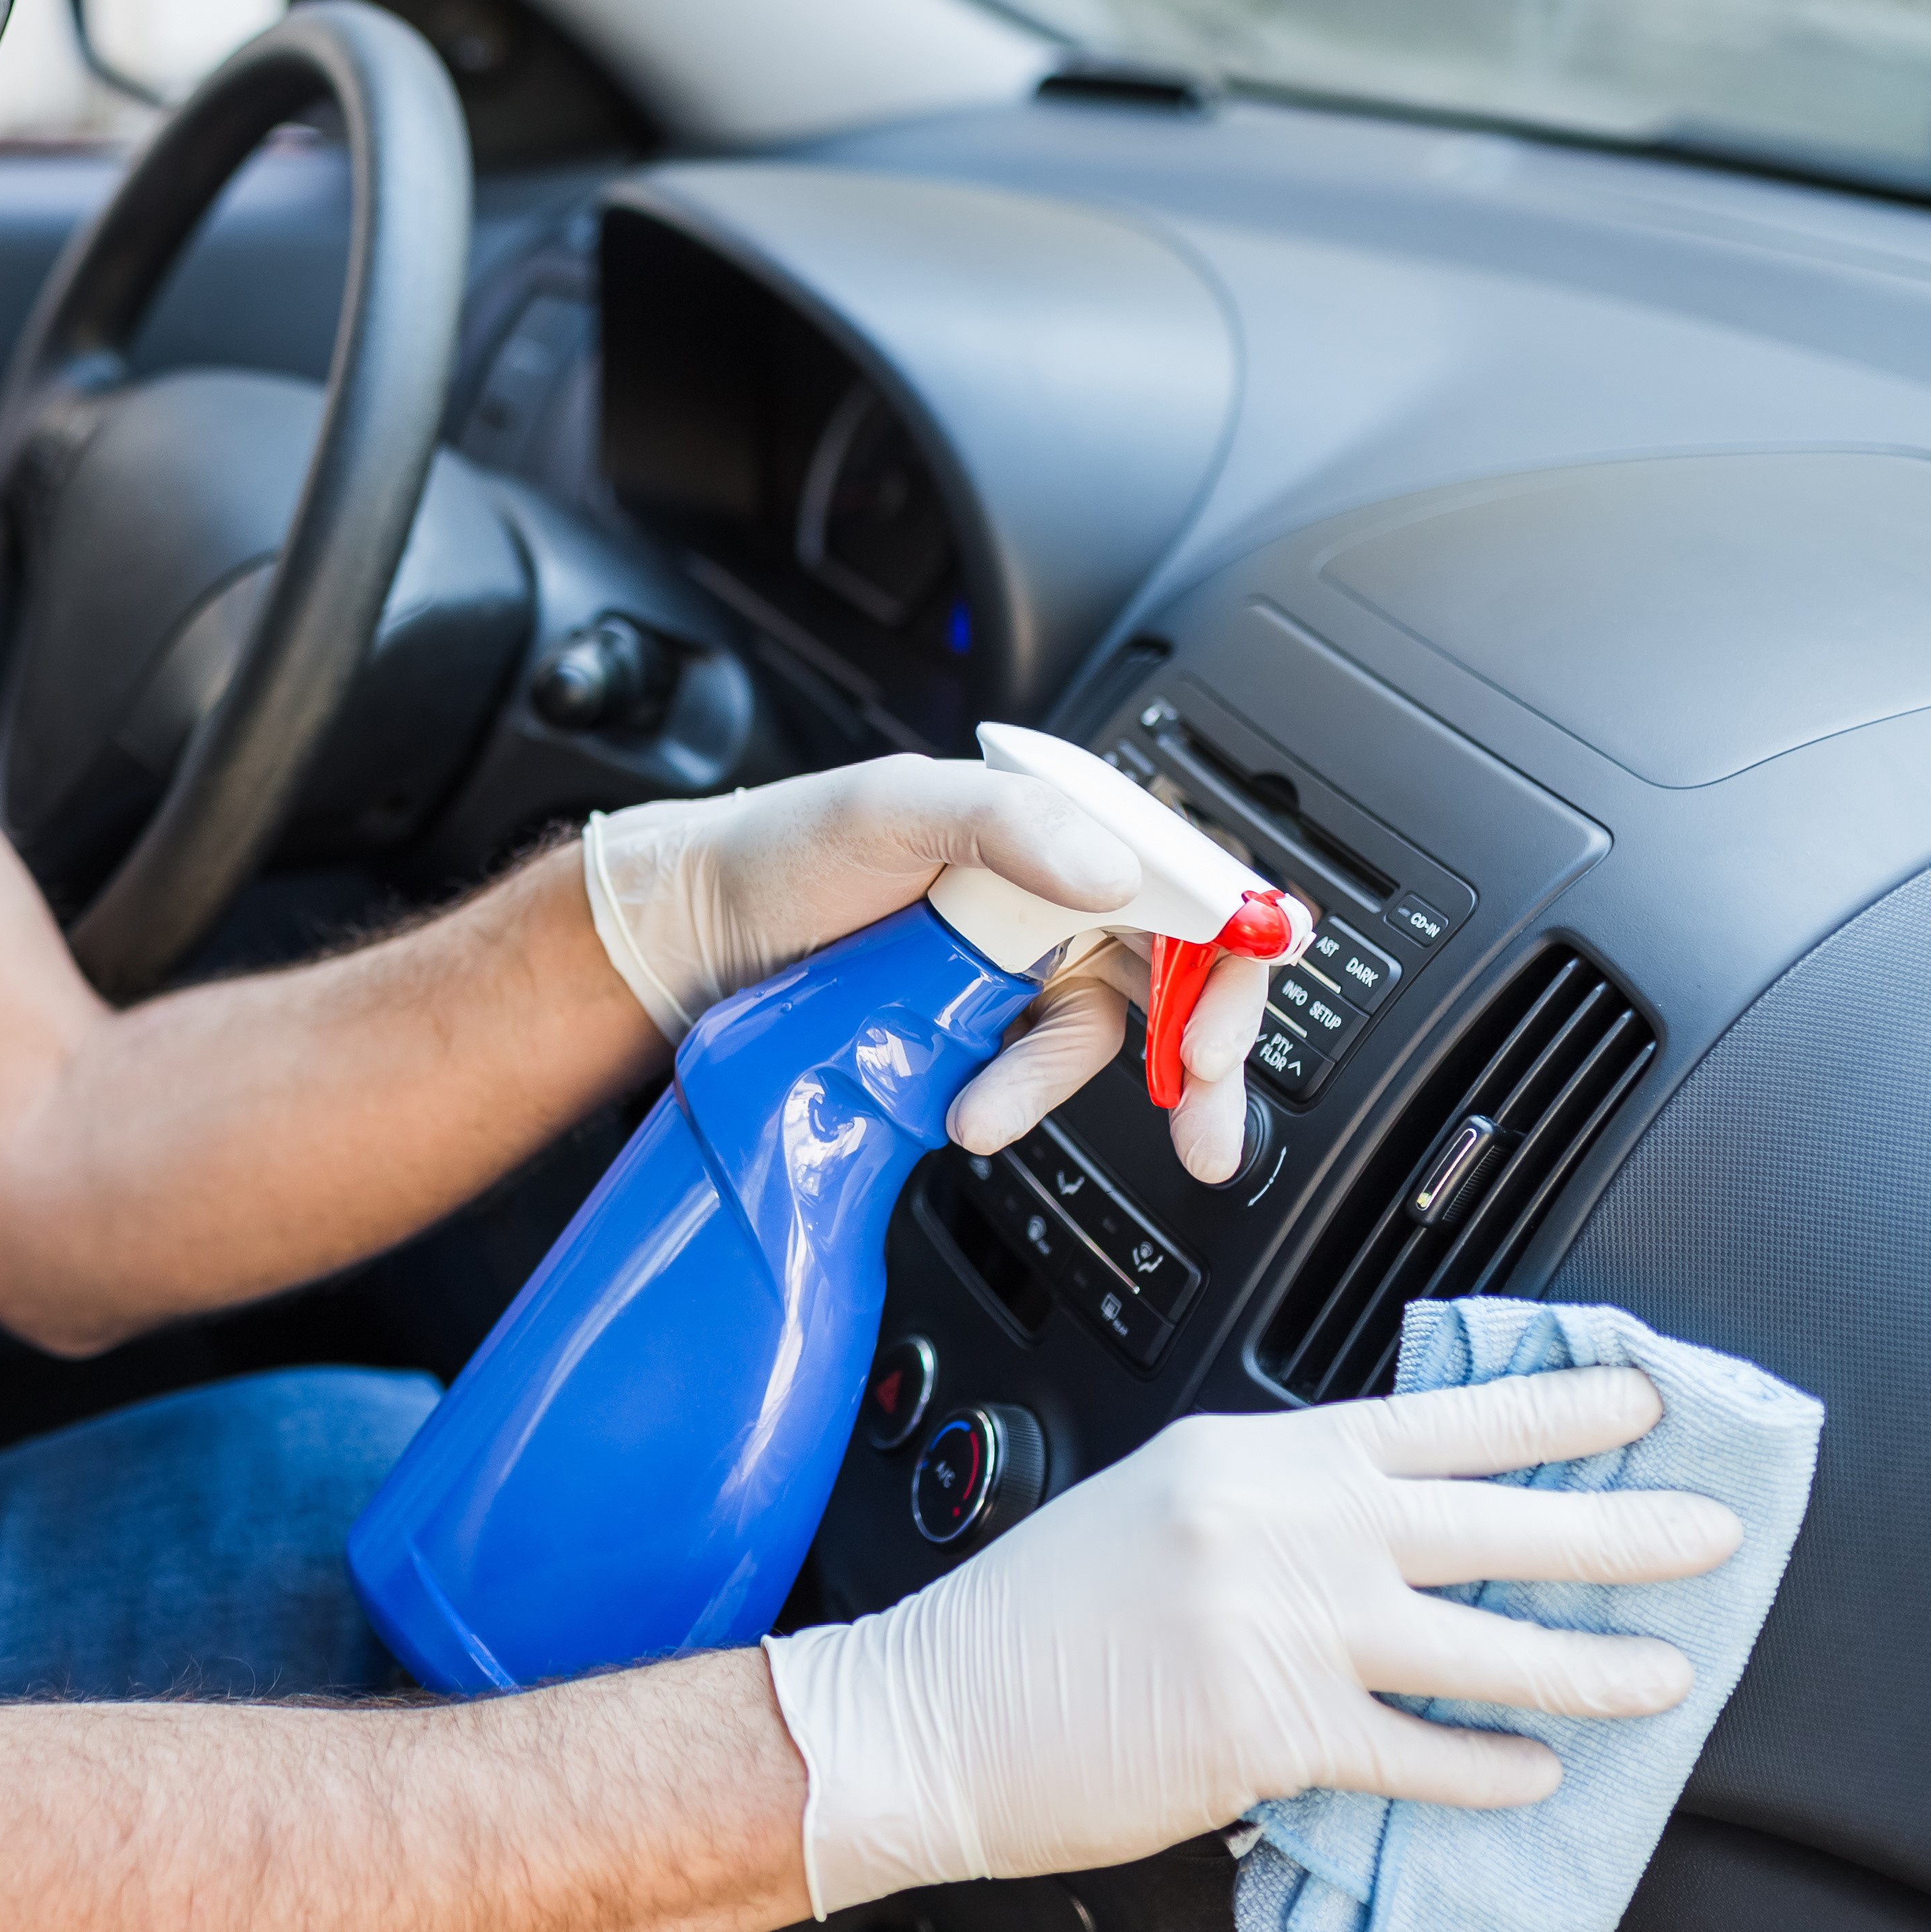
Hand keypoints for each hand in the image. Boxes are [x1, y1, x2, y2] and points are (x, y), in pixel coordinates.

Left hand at [580, 754, 1279, 1180]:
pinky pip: (1030, 1076)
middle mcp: (1056, 894)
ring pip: (1100, 1039)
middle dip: (1206, 1057)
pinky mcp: (980, 1032)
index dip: (1234, 945)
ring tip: (984, 1115)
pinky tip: (966, 1112)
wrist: (696, 935)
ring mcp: (1021, 969)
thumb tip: (1110, 871)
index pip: (1186, 878)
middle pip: (1178, 973)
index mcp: (1057, 826)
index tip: (1226, 1017)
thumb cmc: (786, 847)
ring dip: (1060, 1089)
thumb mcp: (892, 806)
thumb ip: (1007, 822)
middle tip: (1206, 1125)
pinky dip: (1013, 1101)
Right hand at [760, 1370, 1743, 1913]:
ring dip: (1594, 1661)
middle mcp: (1276, 1522)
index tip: (1639, 1399)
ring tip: (1666, 1671)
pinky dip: (1491, 1770)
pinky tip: (1535, 1775)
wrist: (929, 1712)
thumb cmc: (1029, 1621)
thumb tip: (1397, 1527)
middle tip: (1710, 1528)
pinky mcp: (1272, 1729)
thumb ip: (1274, 1505)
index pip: (1432, 1415)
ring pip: (1485, 1642)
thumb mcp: (1155, 1508)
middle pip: (1491, 1515)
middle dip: (1622, 1522)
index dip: (1552, 1408)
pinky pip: (1424, 1752)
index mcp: (1246, 1452)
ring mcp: (1280, 1623)